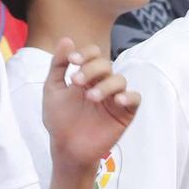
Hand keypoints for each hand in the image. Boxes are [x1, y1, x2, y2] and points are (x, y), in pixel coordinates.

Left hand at [42, 38, 138, 173]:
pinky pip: (135, 98)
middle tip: (77, 81)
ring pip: (120, 80)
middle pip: (106, 64)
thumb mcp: (53, 90)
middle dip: (92, 69)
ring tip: (91, 97)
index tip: (72, 61)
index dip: (86, 53)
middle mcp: (103, 83)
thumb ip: (58, 65)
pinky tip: (116, 101)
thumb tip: (67, 39)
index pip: (94, 54)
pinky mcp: (125, 113)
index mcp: (87, 76)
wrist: (66, 149)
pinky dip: (128, 96)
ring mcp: (114, 98)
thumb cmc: (59, 120)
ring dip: (106, 84)